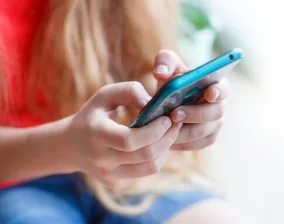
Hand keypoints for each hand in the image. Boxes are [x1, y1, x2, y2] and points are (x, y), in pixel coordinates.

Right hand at [65, 82, 182, 188]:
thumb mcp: (105, 96)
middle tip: (175, 124)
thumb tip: (152, 101)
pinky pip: (146, 173)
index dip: (154, 130)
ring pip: (151, 167)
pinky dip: (157, 158)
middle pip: (146, 155)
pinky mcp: (118, 184)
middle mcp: (101, 159)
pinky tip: (156, 145)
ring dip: (166, 149)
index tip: (167, 118)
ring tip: (168, 134)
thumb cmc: (93, 115)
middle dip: (167, 138)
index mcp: (96, 134)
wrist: (71, 146)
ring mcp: (109, 175)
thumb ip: (129, 91)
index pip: (130, 140)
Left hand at [153, 50, 227, 150]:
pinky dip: (183, 143)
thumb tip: (160, 73)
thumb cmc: (173, 80)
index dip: (219, 91)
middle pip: (216, 112)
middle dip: (196, 114)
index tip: (209, 93)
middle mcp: (220, 105)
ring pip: (205, 131)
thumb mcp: (167, 66)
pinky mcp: (207, 138)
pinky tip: (168, 139)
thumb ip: (164, 62)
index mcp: (216, 84)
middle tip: (174, 114)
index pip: (224, 88)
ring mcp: (215, 124)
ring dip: (186, 131)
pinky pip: (198, 144)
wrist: (168, 102)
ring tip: (165, 128)